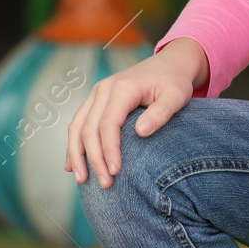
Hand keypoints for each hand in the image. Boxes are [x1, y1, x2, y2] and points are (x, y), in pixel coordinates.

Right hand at [64, 40, 206, 188]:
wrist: (170, 63)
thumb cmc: (175, 81)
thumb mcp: (176, 95)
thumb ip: (161, 112)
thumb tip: (140, 132)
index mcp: (122, 88)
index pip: (107, 124)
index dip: (109, 150)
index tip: (116, 172)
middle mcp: (103, 89)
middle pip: (88, 128)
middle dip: (93, 159)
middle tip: (105, 184)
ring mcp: (97, 94)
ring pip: (76, 126)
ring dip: (76, 154)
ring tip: (81, 180)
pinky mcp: (96, 100)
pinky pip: (79, 123)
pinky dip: (74, 144)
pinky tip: (72, 164)